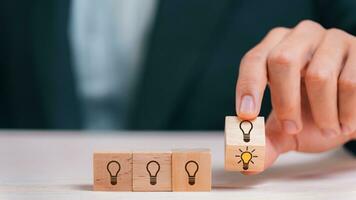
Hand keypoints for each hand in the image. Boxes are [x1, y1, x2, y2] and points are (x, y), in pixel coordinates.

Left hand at [236, 20, 355, 173]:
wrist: (351, 111)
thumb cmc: (313, 113)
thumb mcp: (287, 129)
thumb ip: (267, 142)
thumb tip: (247, 165)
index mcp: (274, 50)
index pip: (254, 61)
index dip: (247, 87)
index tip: (246, 115)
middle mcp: (299, 37)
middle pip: (282, 60)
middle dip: (285, 102)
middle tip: (291, 128)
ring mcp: (330, 39)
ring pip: (320, 76)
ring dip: (323, 114)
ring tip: (328, 127)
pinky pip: (350, 83)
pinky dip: (347, 111)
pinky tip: (345, 120)